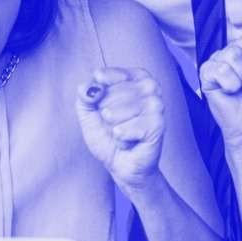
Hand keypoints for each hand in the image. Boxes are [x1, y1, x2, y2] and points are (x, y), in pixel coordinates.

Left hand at [75, 67, 166, 190]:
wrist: (122, 164)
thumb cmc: (108, 136)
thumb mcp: (88, 112)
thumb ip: (84, 95)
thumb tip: (88, 87)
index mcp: (135, 76)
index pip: (103, 76)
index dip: (96, 95)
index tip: (100, 104)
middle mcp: (149, 86)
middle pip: (108, 95)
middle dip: (105, 115)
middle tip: (116, 124)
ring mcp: (155, 105)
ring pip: (115, 113)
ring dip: (113, 129)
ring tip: (123, 133)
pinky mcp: (157, 125)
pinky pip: (123, 130)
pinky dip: (120, 140)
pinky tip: (129, 141)